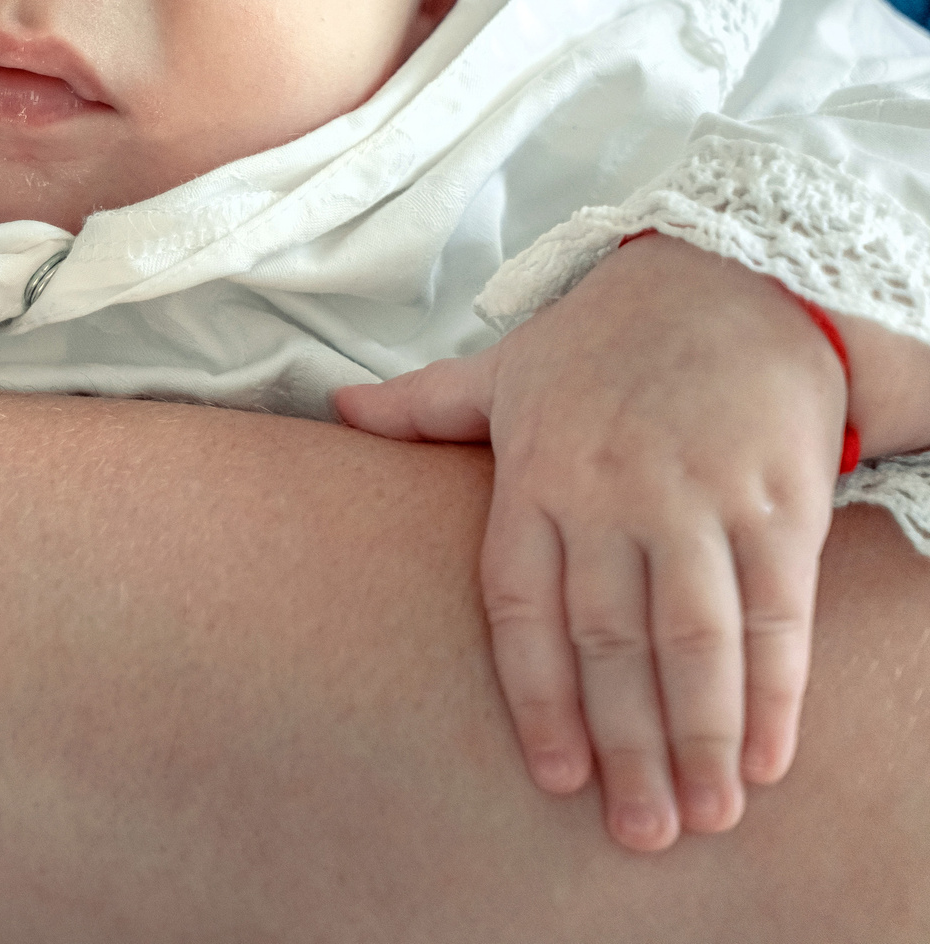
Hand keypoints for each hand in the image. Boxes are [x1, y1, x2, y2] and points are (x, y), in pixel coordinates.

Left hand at [335, 234, 845, 852]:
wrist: (733, 275)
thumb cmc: (607, 336)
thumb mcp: (504, 367)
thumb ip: (424, 409)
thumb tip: (334, 413)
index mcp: (536, 476)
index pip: (524, 609)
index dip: (538, 701)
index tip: (556, 779)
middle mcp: (613, 496)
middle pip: (611, 643)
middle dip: (626, 747)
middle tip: (636, 835)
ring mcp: (697, 500)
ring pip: (694, 641)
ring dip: (700, 738)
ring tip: (703, 819)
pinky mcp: (776, 501)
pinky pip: (775, 612)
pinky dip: (775, 690)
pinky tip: (766, 758)